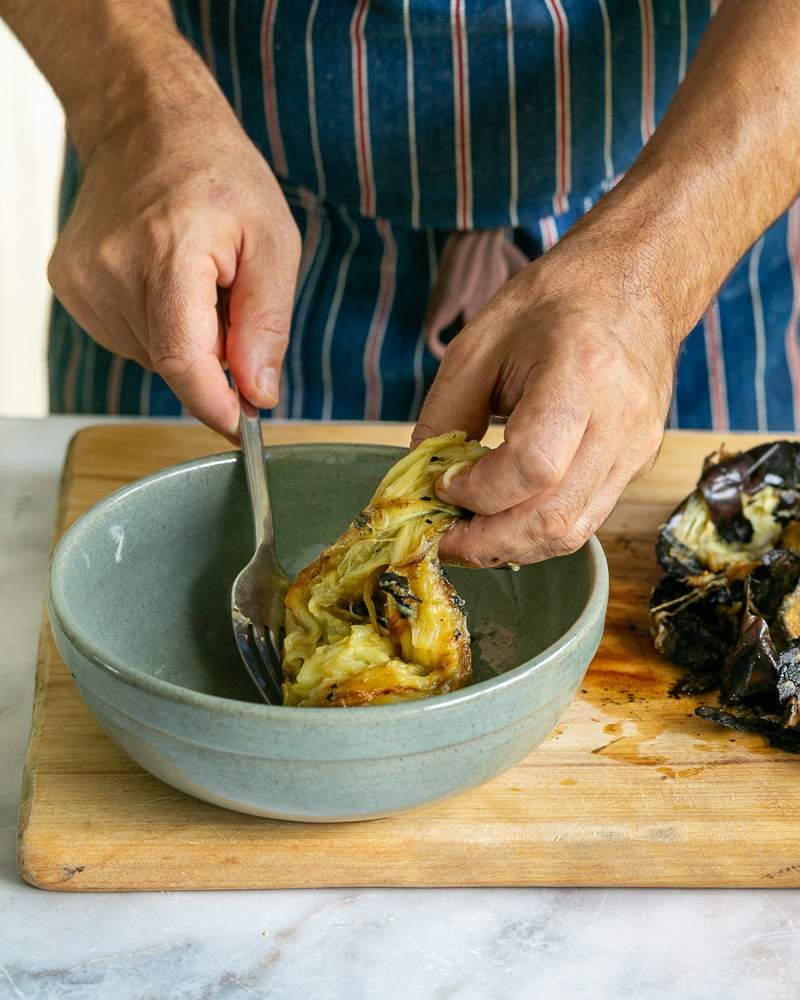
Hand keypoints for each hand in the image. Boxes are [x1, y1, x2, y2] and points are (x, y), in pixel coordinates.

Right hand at [48, 68, 299, 436]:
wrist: (147, 127)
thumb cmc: (219, 177)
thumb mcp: (274, 243)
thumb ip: (266, 325)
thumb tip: (257, 394)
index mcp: (169, 250)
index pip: (181, 358)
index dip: (213, 403)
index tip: (241, 425)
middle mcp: (112, 268)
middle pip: (171, 364)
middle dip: (211, 356)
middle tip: (227, 300)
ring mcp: (82, 279)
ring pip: (150, 357)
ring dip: (183, 338)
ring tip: (192, 279)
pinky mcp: (69, 286)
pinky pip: (129, 339)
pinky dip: (157, 326)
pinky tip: (163, 281)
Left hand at [412, 235, 679, 566]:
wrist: (636, 282)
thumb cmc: (556, 301)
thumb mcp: (480, 343)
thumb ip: (444, 413)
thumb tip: (419, 478)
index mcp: (581, 374)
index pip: (532, 466)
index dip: (477, 491)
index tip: (441, 484)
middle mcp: (620, 422)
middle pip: (554, 518)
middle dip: (487, 542)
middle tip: (442, 539)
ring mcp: (637, 449)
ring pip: (572, 532)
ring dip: (511, 547)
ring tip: (468, 534)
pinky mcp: (638, 465)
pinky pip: (585, 519)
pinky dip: (536, 531)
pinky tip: (504, 517)